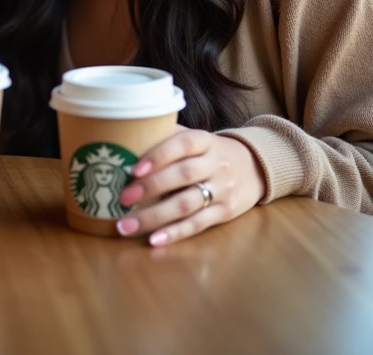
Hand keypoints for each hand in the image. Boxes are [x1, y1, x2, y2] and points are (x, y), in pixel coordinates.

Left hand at [116, 127, 265, 246]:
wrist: (253, 166)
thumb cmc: (209, 151)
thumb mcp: (195, 137)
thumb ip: (167, 136)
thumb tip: (125, 136)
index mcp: (204, 140)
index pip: (182, 144)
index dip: (159, 155)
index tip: (134, 169)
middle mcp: (215, 164)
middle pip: (183, 175)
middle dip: (151, 187)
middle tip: (122, 198)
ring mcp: (222, 190)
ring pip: (187, 204)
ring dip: (154, 216)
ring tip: (126, 225)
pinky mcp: (225, 213)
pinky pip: (197, 224)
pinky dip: (175, 233)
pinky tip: (153, 240)